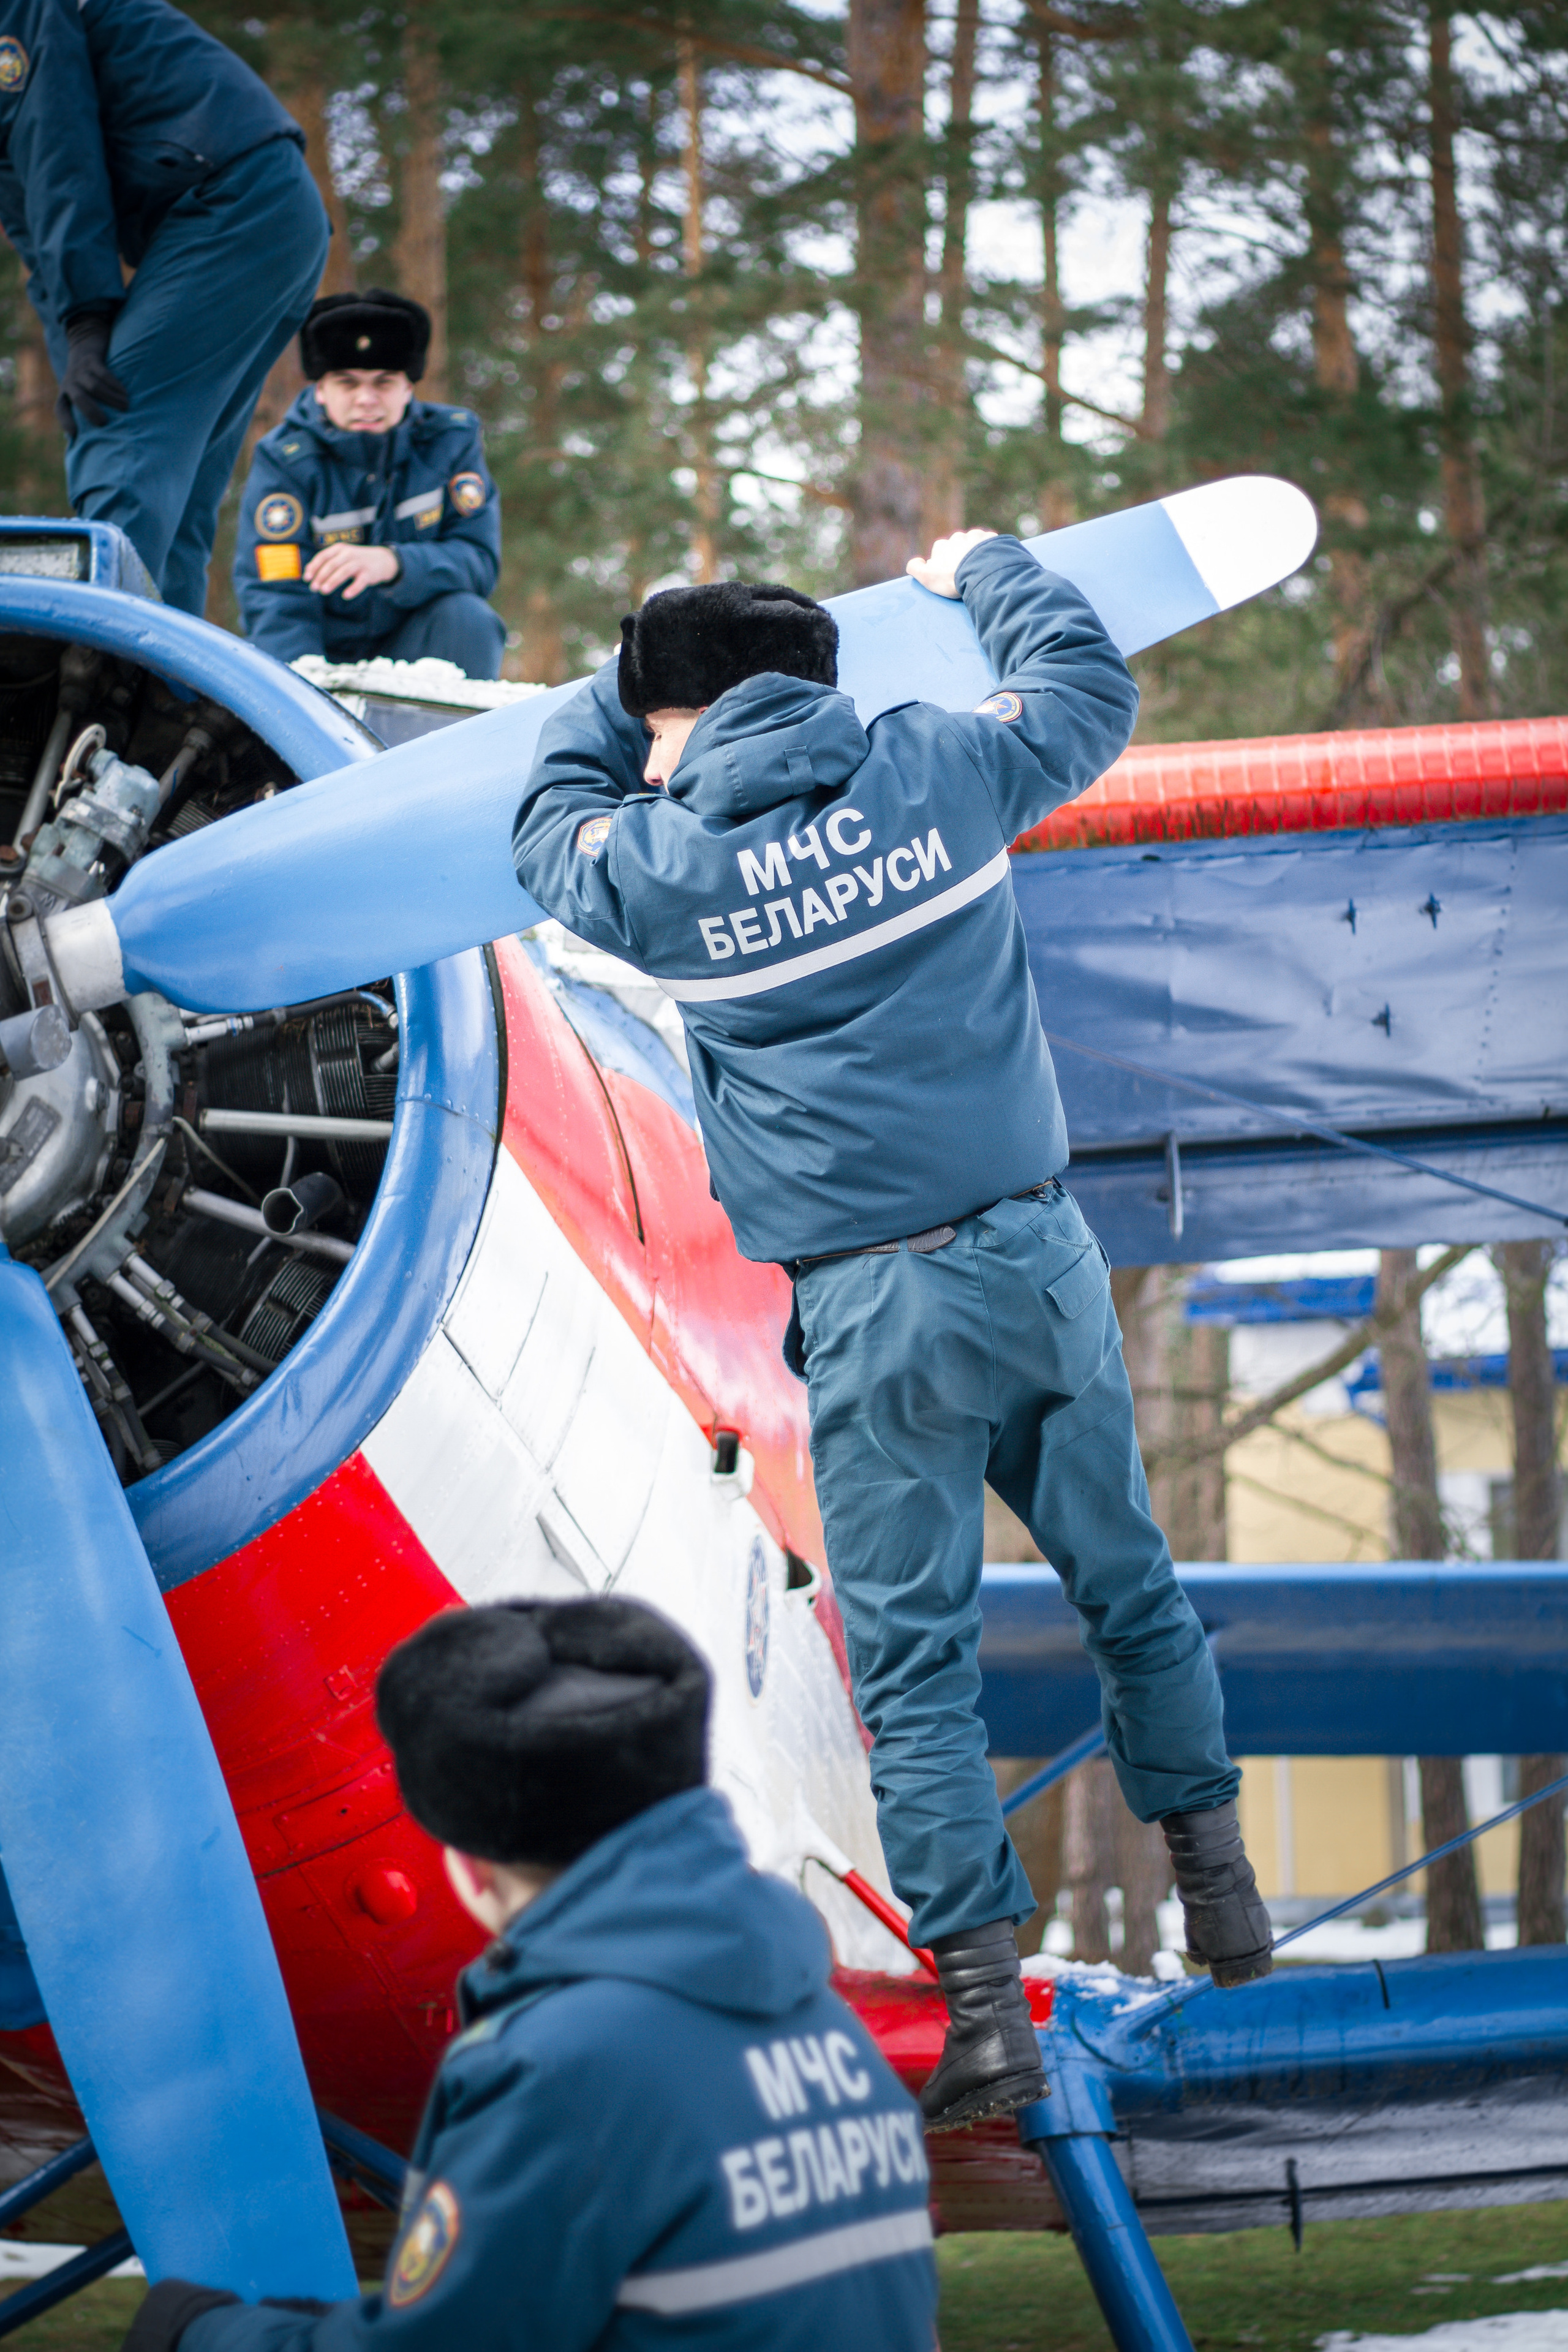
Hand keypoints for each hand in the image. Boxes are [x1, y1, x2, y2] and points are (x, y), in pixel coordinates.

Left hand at [55, 311, 128, 442]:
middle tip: (105, 423)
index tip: (75, 434)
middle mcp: (70, 381)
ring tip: (125, 406)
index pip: (60, 408)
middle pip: (79, 398)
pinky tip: (125, 393)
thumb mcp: (79, 388)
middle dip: (91, 411)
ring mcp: (80, 369)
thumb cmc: (86, 374)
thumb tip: (94, 433)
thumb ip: (83, 406)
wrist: (84, 340)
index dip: (65, 421)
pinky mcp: (91, 359)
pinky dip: (115, 385)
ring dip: (111, 398)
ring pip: (94, 386)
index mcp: (65, 391)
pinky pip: (103, 373)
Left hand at [303, 541, 401, 599]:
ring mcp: (359, 563)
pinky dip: (353, 588)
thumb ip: (325, 562)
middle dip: (321, 576)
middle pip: (332, 564)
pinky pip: (360, 582)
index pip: (323, 556)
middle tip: (313, 588)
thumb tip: (307, 571)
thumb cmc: (356, 560)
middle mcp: (348, 553)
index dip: (314, 567)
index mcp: (339, 549)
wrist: (382, 560)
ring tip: (324, 591)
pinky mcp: (369, 573)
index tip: (306, 578)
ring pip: (344, 571)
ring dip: (333, 581)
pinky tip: (345, 596)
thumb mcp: (341, 557)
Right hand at [906, 527, 997, 598]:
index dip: (943, 563)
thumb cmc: (953, 578)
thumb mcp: (928, 577)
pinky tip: (992, 561)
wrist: (981, 573)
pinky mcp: (992, 539)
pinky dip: (990, 550)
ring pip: (974, 542)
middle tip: (966, 572)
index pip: (940, 551)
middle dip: (960, 556)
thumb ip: (915, 568)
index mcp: (942, 545)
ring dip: (976, 552)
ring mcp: (975, 536)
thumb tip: (916, 561)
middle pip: (957, 545)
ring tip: (979, 567)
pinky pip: (990, 542)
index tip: (950, 575)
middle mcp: (958, 537)